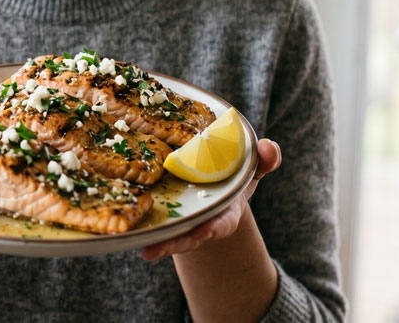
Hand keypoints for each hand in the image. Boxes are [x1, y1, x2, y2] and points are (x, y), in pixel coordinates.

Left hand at [140, 138, 281, 260]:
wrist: (211, 183)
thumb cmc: (232, 177)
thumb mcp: (250, 167)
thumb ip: (264, 159)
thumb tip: (270, 148)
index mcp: (225, 210)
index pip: (223, 222)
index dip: (214, 227)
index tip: (204, 231)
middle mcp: (202, 220)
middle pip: (191, 236)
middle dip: (177, 243)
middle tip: (157, 250)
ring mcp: (182, 220)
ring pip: (171, 235)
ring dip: (159, 243)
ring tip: (146, 249)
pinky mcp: (163, 215)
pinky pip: (153, 223)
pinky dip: (144, 230)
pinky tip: (128, 233)